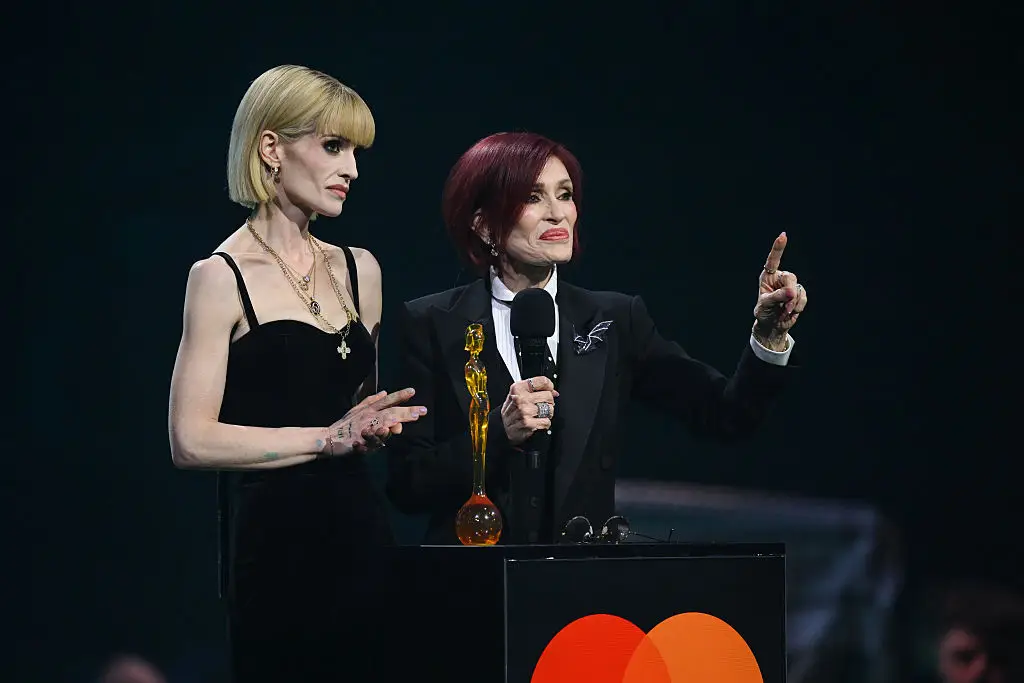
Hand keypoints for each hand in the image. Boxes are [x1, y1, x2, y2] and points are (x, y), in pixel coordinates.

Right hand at [322, 388, 426, 456]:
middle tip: (420, 412)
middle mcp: (368, 417)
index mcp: (369, 410)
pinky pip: (369, 441)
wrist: (328, 438)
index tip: (413, 391)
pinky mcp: (358, 442)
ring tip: (399, 426)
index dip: (400, 395)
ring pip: (380, 426)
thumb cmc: (345, 425)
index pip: (387, 401)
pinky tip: (383, 432)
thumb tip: (385, 392)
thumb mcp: (357, 410)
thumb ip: (371, 401)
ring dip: (390, 425)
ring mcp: (363, 429)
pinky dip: (375, 437)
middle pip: (390, 413)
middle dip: (405, 413)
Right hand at [501, 376, 558, 445]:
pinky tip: (537, 422)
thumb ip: (536, 390)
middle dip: (549, 402)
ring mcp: (524, 411)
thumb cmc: (512, 410)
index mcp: (518, 388)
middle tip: (542, 405)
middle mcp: (520, 398)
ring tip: (539, 415)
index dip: (549, 386)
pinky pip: (546, 421)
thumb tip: (554, 392)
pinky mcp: (527, 423)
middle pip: (548, 396)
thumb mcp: (519, 394)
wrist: (502, 426)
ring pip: (549, 409)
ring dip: (547, 414)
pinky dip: (545, 423)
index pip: (542, 381)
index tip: (549, 390)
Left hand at [752, 232, 807, 349]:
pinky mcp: (799, 294)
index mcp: (768, 276)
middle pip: (791, 278)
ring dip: (792, 304)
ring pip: (798, 290)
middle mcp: (780, 278)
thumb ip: (776, 297)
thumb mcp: (765, 304)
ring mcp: (791, 285)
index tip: (783, 236)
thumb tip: (791, 292)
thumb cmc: (764, 312)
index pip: (773, 260)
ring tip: (783, 311)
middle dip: (789, 293)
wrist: (772, 325)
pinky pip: (803, 298)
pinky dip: (797, 307)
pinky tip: (790, 312)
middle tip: (784, 307)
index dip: (778, 248)